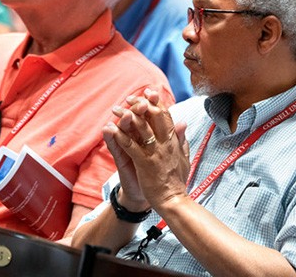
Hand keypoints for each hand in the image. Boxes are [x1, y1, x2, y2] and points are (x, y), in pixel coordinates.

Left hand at [109, 92, 189, 210]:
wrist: (174, 201)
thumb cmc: (177, 182)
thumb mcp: (184, 157)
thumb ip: (182, 140)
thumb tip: (183, 122)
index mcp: (174, 142)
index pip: (166, 116)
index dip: (157, 103)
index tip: (149, 93)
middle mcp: (165, 143)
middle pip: (154, 116)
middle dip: (141, 104)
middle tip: (129, 98)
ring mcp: (155, 152)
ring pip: (141, 128)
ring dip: (127, 116)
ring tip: (116, 108)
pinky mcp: (144, 163)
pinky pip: (131, 146)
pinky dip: (120, 136)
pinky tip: (111, 129)